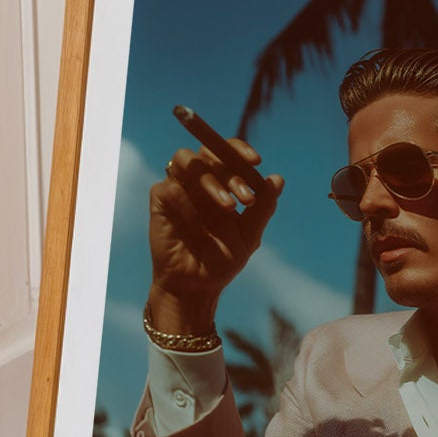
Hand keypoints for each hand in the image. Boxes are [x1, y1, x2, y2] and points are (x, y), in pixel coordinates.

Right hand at [147, 135, 282, 332]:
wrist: (198, 286)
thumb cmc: (223, 260)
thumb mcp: (250, 235)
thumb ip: (263, 208)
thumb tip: (277, 179)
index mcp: (221, 183)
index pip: (227, 152)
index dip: (240, 150)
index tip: (256, 162)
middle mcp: (198, 181)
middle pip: (208, 151)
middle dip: (230, 170)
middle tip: (245, 198)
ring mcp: (178, 189)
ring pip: (185, 160)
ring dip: (210, 180)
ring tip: (227, 207)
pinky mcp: (160, 203)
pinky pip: (169, 188)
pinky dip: (186, 201)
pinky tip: (197, 224)